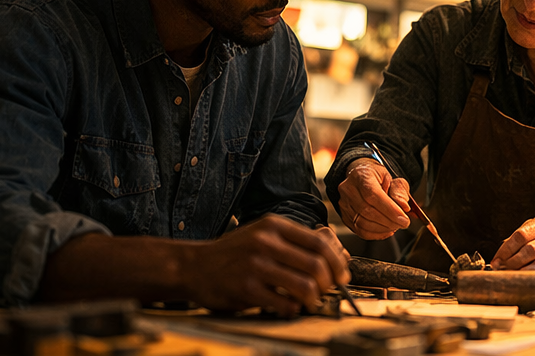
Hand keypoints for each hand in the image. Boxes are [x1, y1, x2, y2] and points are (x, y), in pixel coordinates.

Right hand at [180, 214, 348, 314]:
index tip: (341, 275)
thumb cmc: (235, 252)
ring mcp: (256, 266)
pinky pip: (282, 302)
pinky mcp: (246, 289)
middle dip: (329, 282)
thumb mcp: (264, 235)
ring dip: (314, 298)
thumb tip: (339, 254)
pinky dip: (293, 308)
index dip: (337, 261)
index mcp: (275, 226)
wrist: (193, 266)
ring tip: (311, 302)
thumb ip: (297, 242)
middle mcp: (266, 243)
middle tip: (329, 291)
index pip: (320, 242)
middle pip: (316, 264)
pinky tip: (290, 308)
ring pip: (304, 285)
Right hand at [335, 157, 410, 238]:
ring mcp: (344, 204)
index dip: (389, 209)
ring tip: (395, 226)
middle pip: (366, 211)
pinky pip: (358, 230)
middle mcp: (349, 189)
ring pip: (361, 223)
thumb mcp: (393, 179)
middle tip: (402, 224)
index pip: (373, 195)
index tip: (403, 218)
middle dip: (388, 221)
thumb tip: (404, 207)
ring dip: (382, 229)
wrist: (362, 178)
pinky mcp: (344, 216)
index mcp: (362, 176)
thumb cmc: (378, 179)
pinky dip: (374, 234)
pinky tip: (385, 231)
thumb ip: (399, 192)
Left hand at [491, 217, 534, 273]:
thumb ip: (520, 239)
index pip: (520, 236)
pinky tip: (527, 279)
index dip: (506, 250)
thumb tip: (500, 254)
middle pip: (529, 249)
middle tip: (502, 270)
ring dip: (523, 271)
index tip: (496, 261)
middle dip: (512, 262)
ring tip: (513, 276)